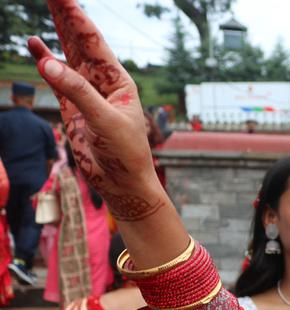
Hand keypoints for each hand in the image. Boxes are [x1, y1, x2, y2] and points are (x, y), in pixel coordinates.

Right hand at [27, 1, 165, 222]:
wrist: (123, 183)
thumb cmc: (126, 152)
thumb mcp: (103, 119)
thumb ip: (76, 91)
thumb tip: (46, 62)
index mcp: (118, 81)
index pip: (93, 41)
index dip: (76, 16)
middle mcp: (103, 83)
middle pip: (80, 42)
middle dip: (66, 16)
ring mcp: (87, 94)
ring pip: (68, 55)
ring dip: (56, 33)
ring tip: (47, 6)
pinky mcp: (73, 109)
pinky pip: (57, 79)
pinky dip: (45, 61)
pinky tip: (35, 44)